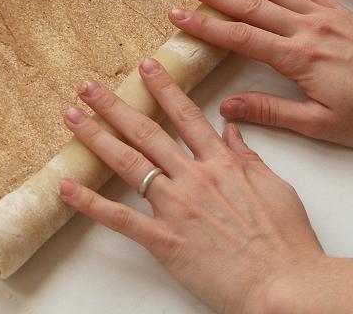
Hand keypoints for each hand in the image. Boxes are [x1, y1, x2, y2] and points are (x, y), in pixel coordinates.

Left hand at [59, 60, 323, 313]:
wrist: (284, 285)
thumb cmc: (286, 241)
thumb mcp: (276, 187)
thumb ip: (249, 157)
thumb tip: (231, 130)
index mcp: (223, 163)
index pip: (186, 115)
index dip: (164, 88)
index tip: (147, 66)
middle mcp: (194, 178)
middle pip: (147, 132)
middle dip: (116, 105)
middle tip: (90, 86)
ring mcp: (176, 207)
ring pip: (128, 163)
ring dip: (97, 137)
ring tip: (73, 117)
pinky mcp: (164, 240)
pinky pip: (119, 218)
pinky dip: (89, 202)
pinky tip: (66, 186)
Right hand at [171, 0, 352, 148]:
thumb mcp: (322, 125)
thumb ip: (272, 112)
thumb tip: (226, 106)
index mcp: (300, 58)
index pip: (242, 37)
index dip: (207, 26)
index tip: (178, 15)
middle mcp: (308, 29)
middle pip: (252, 5)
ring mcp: (325, 15)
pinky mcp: (340, 11)